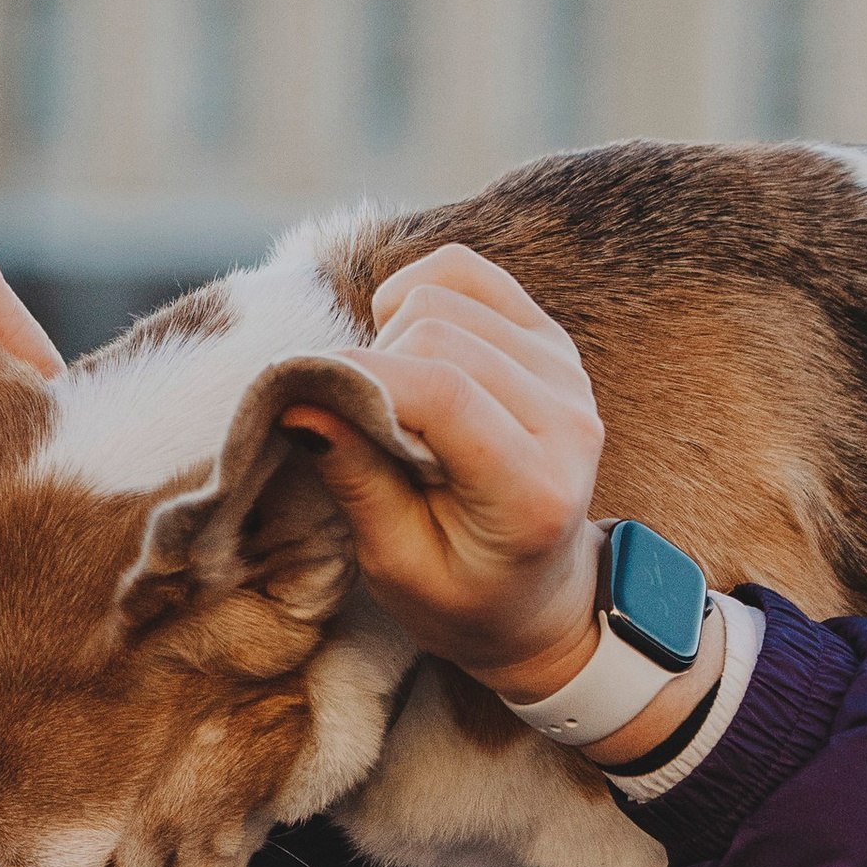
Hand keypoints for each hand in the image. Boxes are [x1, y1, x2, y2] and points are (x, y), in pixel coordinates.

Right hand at [285, 247, 605, 696]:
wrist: (537, 594)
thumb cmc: (463, 593)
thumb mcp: (398, 565)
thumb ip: (357, 479)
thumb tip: (300, 397)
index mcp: (534, 491)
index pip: (444, 394)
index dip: (359, 376)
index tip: (298, 393)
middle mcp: (568, 418)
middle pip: (439, 332)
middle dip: (372, 365)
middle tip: (355, 423)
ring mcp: (566, 370)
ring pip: (445, 295)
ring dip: (391, 338)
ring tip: (391, 401)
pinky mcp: (550, 339)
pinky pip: (465, 272)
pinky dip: (416, 294)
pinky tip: (406, 347)